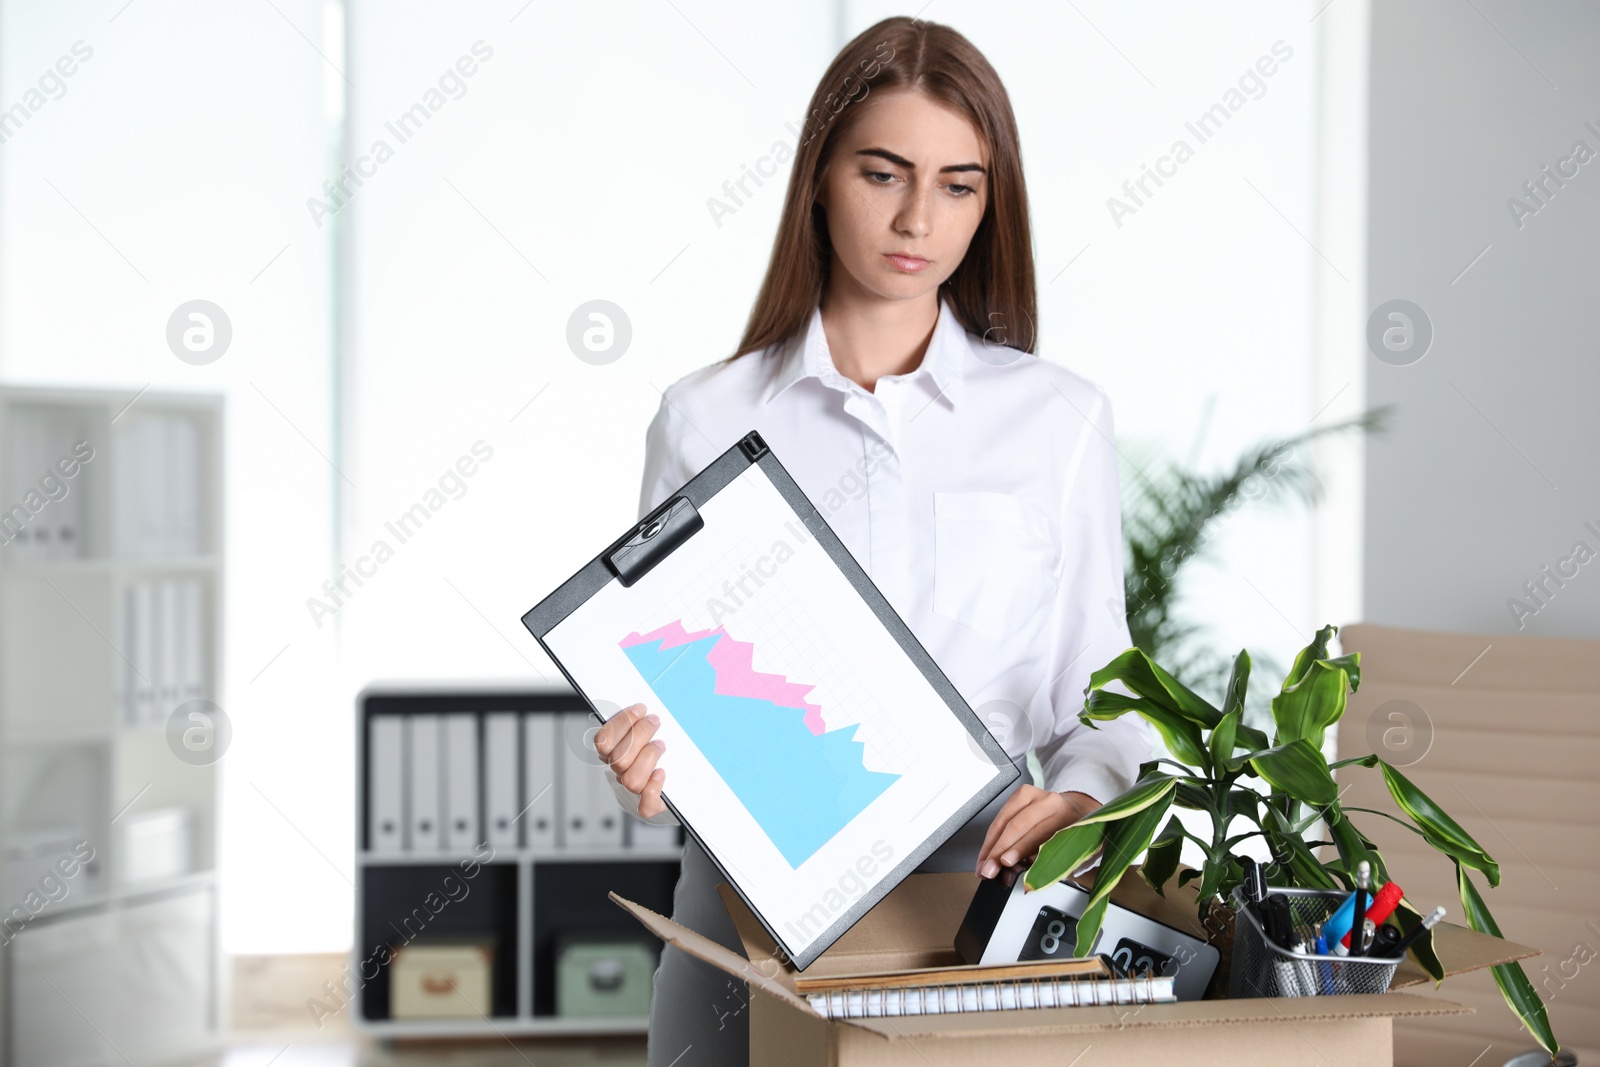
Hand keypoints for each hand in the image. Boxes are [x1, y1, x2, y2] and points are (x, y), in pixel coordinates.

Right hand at [592, 703, 667, 818]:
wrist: (671, 782)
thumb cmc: (656, 750)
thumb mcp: (645, 729)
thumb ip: (639, 719)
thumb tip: (645, 708)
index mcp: (613, 753)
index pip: (603, 741)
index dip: (622, 723)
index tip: (640, 709)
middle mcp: (620, 772)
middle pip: (618, 759)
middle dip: (639, 735)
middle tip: (655, 722)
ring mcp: (634, 791)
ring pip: (630, 780)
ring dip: (647, 758)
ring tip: (660, 745)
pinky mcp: (650, 805)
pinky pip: (645, 805)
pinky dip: (653, 787)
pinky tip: (661, 772)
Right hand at [975, 786, 1100, 879]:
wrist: (1078, 809)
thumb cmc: (1076, 832)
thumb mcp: (1072, 849)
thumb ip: (1051, 862)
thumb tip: (1026, 878)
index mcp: (1065, 814)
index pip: (1038, 832)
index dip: (1019, 848)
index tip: (1005, 863)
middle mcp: (1048, 800)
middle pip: (1016, 825)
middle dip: (998, 850)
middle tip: (988, 869)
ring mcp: (1032, 794)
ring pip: (1003, 820)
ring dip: (990, 846)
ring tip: (983, 865)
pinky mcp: (1018, 796)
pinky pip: (999, 818)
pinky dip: (991, 838)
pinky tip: (986, 853)